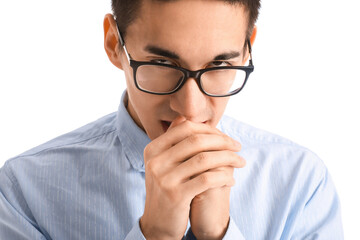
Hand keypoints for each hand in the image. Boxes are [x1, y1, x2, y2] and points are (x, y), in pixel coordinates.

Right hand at [139, 117, 244, 239]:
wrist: (158, 222)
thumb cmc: (167, 189)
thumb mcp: (164, 164)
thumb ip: (173, 142)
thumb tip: (185, 118)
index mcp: (152, 149)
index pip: (185, 128)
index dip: (210, 129)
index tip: (226, 136)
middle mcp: (155, 161)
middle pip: (196, 141)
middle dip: (223, 141)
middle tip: (238, 146)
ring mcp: (164, 178)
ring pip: (204, 159)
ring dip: (228, 158)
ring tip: (240, 161)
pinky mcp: (176, 195)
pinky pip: (207, 179)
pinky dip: (224, 177)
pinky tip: (231, 179)